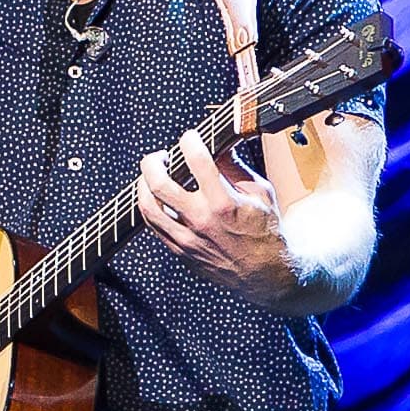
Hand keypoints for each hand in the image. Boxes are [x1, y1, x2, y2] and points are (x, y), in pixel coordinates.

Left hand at [136, 135, 297, 300]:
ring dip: (144, 184)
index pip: (197, 161)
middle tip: (160, 156)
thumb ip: (236, 167)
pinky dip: (150, 207)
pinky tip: (156, 198)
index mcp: (225, 202)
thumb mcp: (261, 192)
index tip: (190, 137)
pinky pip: (153, 226)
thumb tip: (219, 144)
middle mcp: (202, 220)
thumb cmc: (265, 232)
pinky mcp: (181, 251)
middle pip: (159, 183)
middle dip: (153, 161)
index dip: (189, 141)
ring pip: (148, 206)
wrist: (265, 273)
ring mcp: (188, 238)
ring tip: (151, 176)